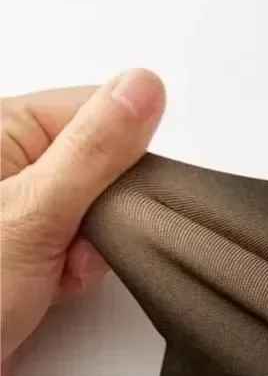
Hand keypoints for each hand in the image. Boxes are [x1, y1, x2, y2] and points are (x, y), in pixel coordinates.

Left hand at [1, 69, 165, 364]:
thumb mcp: (35, 214)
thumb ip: (94, 150)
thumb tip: (144, 88)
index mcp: (1, 129)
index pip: (97, 110)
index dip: (124, 156)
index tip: (119, 198)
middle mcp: (9, 161)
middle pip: (101, 163)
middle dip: (104, 215)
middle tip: (76, 245)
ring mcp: (18, 204)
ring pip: (96, 210)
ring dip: (91, 249)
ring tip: (56, 274)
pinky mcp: (25, 242)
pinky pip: (78, 241)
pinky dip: (77, 269)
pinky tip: (50, 286)